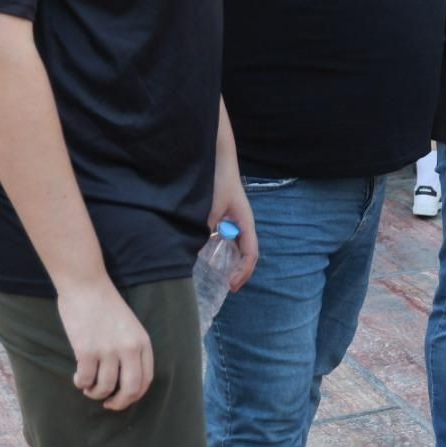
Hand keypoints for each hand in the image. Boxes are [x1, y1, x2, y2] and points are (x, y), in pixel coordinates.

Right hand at [57, 280, 153, 410]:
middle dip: (119, 403)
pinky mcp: (86, 351)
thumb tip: (124, 381)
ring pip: (104, 388)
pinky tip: (78, 377)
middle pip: (130, 390)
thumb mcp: (131, 327)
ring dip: (94, 393)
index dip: (134, 395)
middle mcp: (129, 348)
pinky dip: (81, 383)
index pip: (146, 380)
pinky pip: (85, 380)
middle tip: (107, 404)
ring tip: (88, 387)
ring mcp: (108, 350)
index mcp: (143, 342)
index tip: (122, 399)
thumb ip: (132, 350)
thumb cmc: (107, 306)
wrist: (87, 287)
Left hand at [210, 166, 257, 290]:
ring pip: (236, 248)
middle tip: (227, 287)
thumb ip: (205, 230)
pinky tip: (209, 257)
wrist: (216, 160)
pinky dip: (221, 252)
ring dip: (231, 263)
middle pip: (246, 254)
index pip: (251, 254)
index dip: (243, 272)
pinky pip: (226, 239)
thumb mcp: (210, 209)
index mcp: (245, 223)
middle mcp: (242, 224)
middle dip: (239, 272)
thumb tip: (195, 253)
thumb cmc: (218, 182)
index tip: (230, 284)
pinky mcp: (224, 217)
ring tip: (220, 277)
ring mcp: (234, 221)